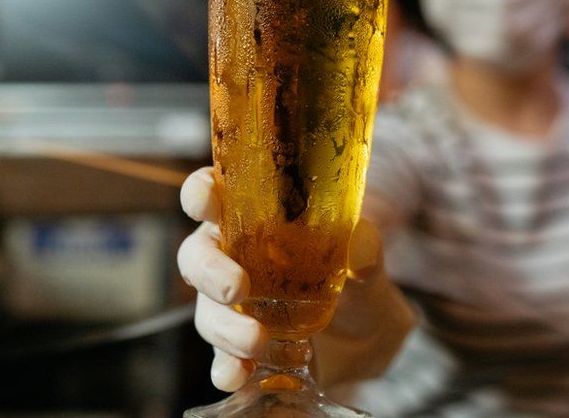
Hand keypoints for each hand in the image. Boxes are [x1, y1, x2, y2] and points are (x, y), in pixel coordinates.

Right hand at [178, 167, 411, 391]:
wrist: (370, 339)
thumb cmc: (360, 282)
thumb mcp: (370, 263)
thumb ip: (366, 251)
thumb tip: (361, 241)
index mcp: (256, 219)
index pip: (214, 193)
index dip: (202, 192)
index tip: (207, 201)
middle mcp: (235, 258)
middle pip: (198, 256)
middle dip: (210, 271)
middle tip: (236, 288)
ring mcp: (234, 307)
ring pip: (208, 310)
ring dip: (227, 327)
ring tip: (257, 341)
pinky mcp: (241, 349)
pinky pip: (222, 358)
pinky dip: (227, 368)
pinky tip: (237, 375)